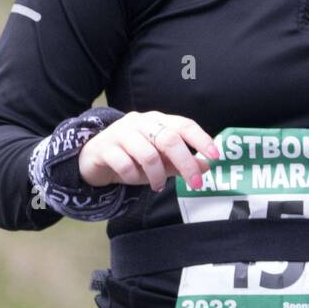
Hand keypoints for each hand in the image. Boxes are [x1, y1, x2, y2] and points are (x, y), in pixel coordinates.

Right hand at [79, 111, 219, 192]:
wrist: (92, 157)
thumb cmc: (131, 157)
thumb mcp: (159, 160)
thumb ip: (181, 162)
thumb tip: (206, 166)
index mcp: (158, 121)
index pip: (184, 125)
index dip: (201, 140)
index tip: (215, 156)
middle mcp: (141, 122)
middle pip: (169, 139)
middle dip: (185, 163)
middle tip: (195, 183)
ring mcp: (121, 133)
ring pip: (148, 154)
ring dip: (157, 175)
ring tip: (158, 186)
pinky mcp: (105, 147)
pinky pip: (125, 165)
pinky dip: (133, 177)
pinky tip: (134, 180)